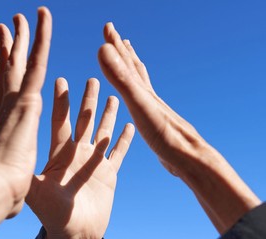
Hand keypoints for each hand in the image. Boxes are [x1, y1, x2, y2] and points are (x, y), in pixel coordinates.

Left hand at [26, 77, 134, 238]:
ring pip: (103, 132)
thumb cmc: (52, 215)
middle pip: (84, 120)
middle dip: (88, 100)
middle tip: (93, 79)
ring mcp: (93, 163)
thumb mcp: (37, 191)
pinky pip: (119, 153)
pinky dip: (125, 140)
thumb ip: (28, 173)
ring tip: (113, 96)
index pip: (60, 121)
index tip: (61, 80)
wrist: (73, 233)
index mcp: (59, 154)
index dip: (60, 101)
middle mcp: (77, 154)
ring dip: (108, 115)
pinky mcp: (109, 174)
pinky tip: (130, 125)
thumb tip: (12, 158)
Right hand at [98, 22, 259, 232]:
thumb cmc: (164, 134)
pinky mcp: (154, 123)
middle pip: (134, 67)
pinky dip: (138, 94)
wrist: (188, 158)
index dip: (115, 44)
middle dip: (122, 50)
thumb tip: (103, 49)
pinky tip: (139, 100)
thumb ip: (121, 78)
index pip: (126, 61)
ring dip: (131, 68)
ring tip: (128, 58)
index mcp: (142, 90)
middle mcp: (148, 96)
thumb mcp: (139, 103)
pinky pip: (142, 101)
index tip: (108, 27)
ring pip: (140, 83)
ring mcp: (152, 109)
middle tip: (114, 36)